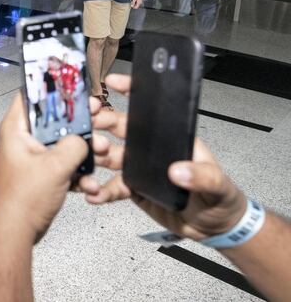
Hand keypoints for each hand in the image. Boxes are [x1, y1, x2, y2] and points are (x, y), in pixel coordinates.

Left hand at [0, 92, 88, 242]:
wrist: (15, 231)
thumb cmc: (21, 198)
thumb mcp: (55, 166)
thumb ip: (73, 145)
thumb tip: (83, 138)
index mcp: (16, 129)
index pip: (30, 95)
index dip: (51, 88)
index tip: (73, 87)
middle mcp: (22, 140)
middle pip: (53, 121)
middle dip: (78, 125)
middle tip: (97, 121)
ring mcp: (32, 158)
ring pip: (62, 145)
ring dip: (82, 153)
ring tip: (100, 155)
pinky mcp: (41, 175)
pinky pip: (63, 166)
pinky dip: (76, 173)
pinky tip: (88, 183)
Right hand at [78, 74, 246, 239]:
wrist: (216, 228)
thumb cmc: (223, 198)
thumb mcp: (219, 185)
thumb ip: (202, 177)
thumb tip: (178, 171)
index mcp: (172, 138)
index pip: (151, 110)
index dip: (132, 92)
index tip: (114, 82)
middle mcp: (152, 149)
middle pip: (120, 129)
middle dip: (102, 124)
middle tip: (91, 129)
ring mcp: (140, 168)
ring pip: (110, 157)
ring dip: (96, 158)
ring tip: (88, 165)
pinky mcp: (134, 189)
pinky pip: (113, 187)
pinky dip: (101, 191)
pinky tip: (93, 195)